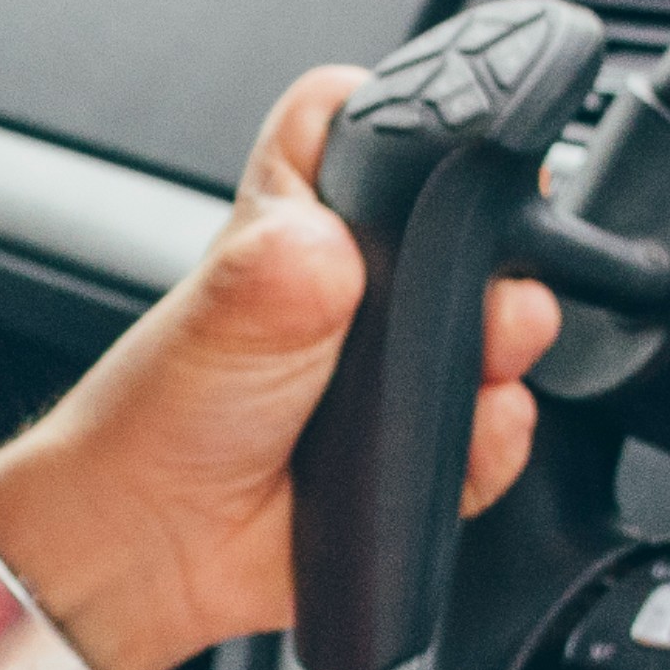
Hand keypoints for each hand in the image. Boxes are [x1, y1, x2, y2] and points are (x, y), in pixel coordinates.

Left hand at [0, 62, 561, 669]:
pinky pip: (495, 430)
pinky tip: (474, 432)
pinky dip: (496, 436)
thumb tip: (344, 251)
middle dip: (501, 250)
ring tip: (494, 355)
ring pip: (497, 327)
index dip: (414, 116)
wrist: (159, 553)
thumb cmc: (164, 416)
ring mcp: (394, 366)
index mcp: (303, 217)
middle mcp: (355, 285)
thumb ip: (295, 256)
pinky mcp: (424, 442)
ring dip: (510, 344)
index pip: (366, 120)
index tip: (463, 143)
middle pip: (466, 226)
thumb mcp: (231, 303)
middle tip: (499, 278)